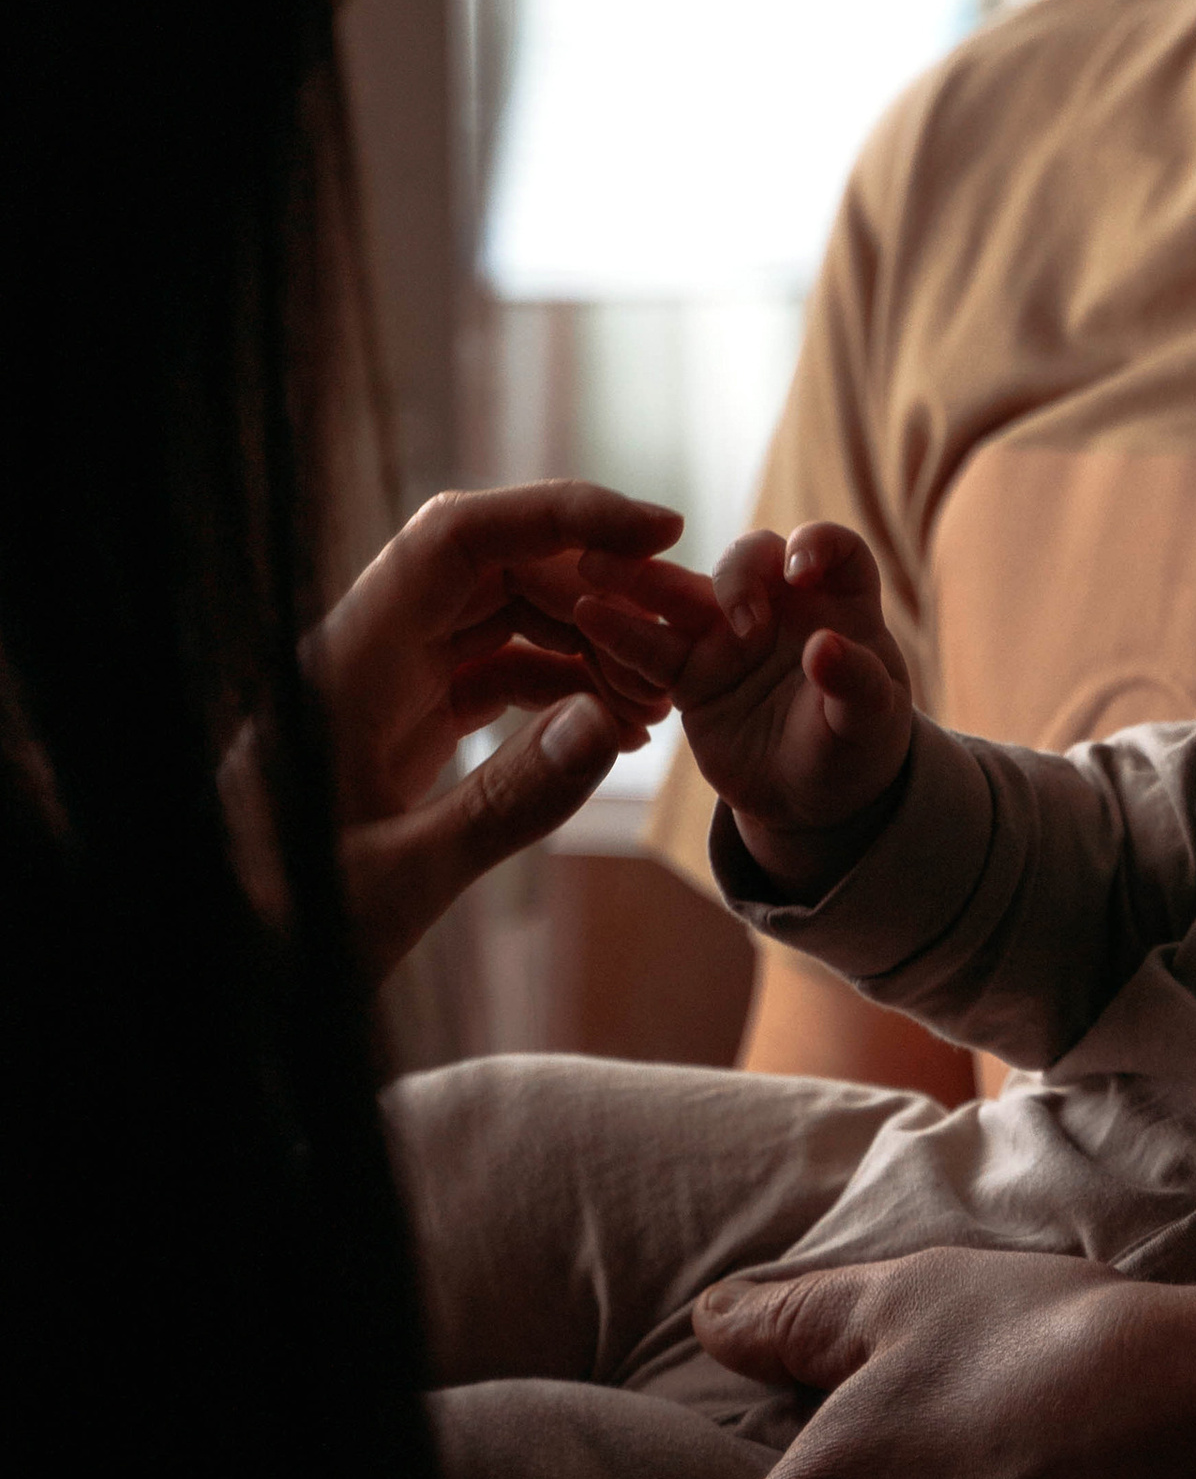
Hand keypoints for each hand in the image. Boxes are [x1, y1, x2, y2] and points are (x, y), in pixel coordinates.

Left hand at [306, 481, 680, 980]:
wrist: (225, 963)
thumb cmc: (280, 927)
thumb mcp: (399, 882)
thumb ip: (503, 804)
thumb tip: (606, 725)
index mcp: (348, 664)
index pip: (459, 539)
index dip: (562, 514)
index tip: (659, 530)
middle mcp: (365, 655)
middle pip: (496, 569)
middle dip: (598, 586)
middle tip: (686, 633)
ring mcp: (382, 688)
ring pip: (502, 619)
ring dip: (587, 641)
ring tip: (661, 698)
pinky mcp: (399, 727)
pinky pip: (492, 675)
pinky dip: (560, 689)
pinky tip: (616, 729)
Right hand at [577, 520, 912, 897]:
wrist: (810, 797)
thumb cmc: (853, 747)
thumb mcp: (870, 722)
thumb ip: (856, 684)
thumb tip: (828, 649)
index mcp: (839, 605)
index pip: (833, 549)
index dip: (818, 544)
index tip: (801, 571)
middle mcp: (779, 608)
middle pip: (750, 560)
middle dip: (737, 574)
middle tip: (738, 617)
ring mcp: (726, 636)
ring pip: (682, 594)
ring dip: (642, 577)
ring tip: (596, 562)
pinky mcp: (689, 673)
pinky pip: (651, 648)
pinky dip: (620, 632)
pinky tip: (586, 615)